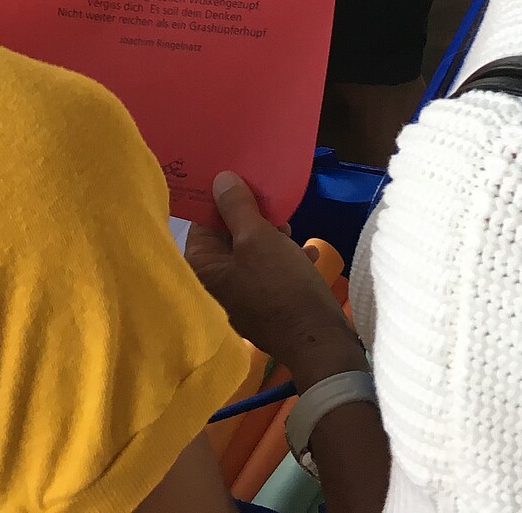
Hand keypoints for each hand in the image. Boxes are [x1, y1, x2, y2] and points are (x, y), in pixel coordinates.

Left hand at [186, 173, 365, 381]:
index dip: (224, 200)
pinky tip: (309, 256)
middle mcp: (214, 285)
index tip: (246, 183)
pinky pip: (270, 275)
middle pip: (228, 238)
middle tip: (275, 208)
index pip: (203, 222)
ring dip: (273, 239)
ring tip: (292, 231)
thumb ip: (236, 206)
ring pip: (252, 255)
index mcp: (202, 268)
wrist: (319, 342)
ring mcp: (239, 299)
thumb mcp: (259, 238)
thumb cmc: (281, 285)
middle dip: (253, 220)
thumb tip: (219, 179)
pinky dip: (286, 262)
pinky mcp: (264, 309)